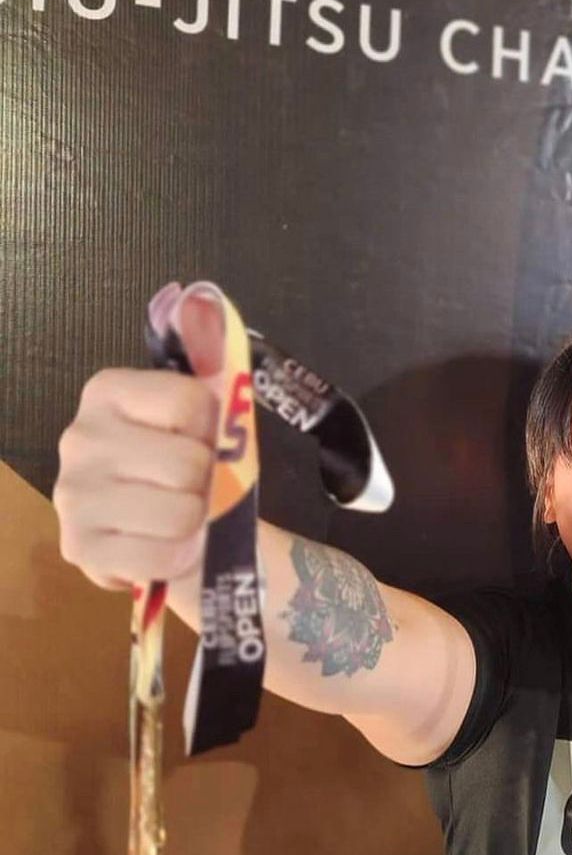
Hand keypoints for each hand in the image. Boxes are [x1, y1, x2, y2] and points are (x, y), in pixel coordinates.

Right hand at [53, 295, 224, 590]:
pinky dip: (179, 557)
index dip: (216, 431)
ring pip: (179, 512)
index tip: (206, 441)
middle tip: (196, 488)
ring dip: (198, 524)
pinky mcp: (79, 549)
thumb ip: (209, 365)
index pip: (193, 404)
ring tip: (184, 520)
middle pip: (188, 463)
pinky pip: (159, 556)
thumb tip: (204, 298)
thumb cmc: (191, 470)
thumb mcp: (208, 418)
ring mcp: (72, 496)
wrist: (179, 536)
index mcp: (108, 392)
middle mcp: (79, 437)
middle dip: (208, 483)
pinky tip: (168, 548)